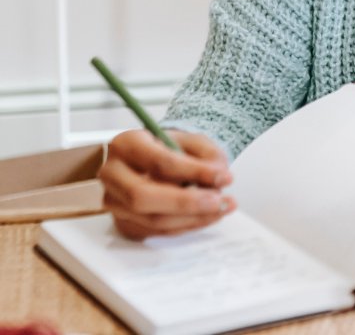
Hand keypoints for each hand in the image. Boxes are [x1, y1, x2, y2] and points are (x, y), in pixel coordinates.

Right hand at [99, 129, 235, 239]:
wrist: (157, 160)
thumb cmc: (173, 148)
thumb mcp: (193, 141)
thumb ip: (208, 156)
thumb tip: (219, 178)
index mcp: (126, 144)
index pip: (157, 161)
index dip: (193, 172)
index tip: (223, 177)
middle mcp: (113, 174)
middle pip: (143, 196)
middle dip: (186, 202)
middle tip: (218, 200)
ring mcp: (114, 202)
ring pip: (151, 219)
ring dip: (192, 218)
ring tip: (222, 208)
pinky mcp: (124, 223)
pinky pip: (156, 231)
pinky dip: (186, 226)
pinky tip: (208, 216)